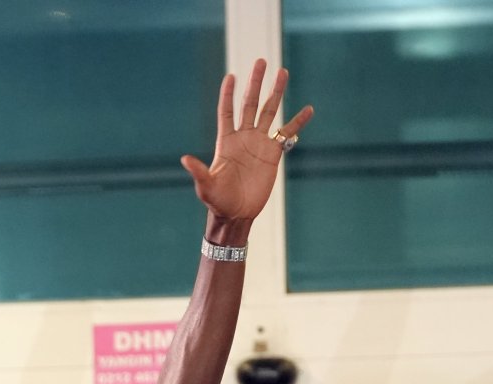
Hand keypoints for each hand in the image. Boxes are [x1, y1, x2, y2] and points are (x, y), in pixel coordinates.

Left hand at [182, 59, 312, 221]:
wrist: (237, 213)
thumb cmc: (217, 201)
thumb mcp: (206, 186)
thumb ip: (198, 171)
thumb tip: (184, 159)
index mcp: (226, 142)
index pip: (226, 112)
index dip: (227, 95)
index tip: (231, 76)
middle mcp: (243, 137)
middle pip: (250, 104)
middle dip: (255, 83)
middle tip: (262, 61)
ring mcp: (259, 143)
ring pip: (269, 112)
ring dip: (276, 93)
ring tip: (283, 72)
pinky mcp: (273, 153)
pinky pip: (287, 133)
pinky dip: (298, 122)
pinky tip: (308, 109)